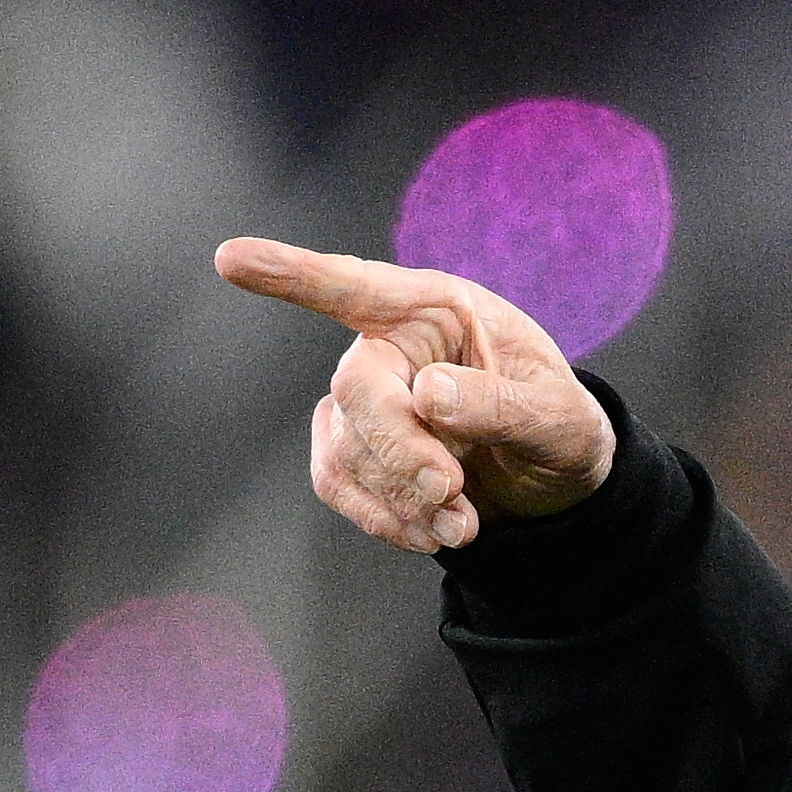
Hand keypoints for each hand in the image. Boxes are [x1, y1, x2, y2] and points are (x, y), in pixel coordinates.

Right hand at [214, 237, 615, 554]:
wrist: (554, 482)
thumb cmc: (562, 427)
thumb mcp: (561, 417)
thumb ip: (502, 404)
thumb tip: (428, 394)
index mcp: (440, 310)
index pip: (359, 286)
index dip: (294, 274)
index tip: (229, 258)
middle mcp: (392, 344)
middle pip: (356, 389)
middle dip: (399, 451)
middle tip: (450, 492)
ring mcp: (367, 399)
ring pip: (347, 449)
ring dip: (402, 498)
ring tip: (464, 525)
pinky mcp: (355, 449)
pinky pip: (337, 483)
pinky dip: (382, 518)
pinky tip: (431, 532)